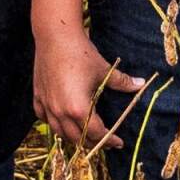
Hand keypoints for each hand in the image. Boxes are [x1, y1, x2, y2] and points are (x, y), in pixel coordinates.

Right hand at [34, 22, 145, 149]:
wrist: (55, 36)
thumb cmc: (81, 53)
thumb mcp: (104, 70)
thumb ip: (122, 82)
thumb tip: (142, 84)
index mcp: (78, 109)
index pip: (95, 133)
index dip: (109, 140)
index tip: (118, 143)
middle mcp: (60, 112)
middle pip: (76, 138)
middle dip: (91, 142)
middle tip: (104, 142)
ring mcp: (47, 105)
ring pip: (58, 131)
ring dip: (72, 137)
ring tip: (84, 136)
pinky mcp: (37, 96)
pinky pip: (42, 117)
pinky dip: (52, 123)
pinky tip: (59, 122)